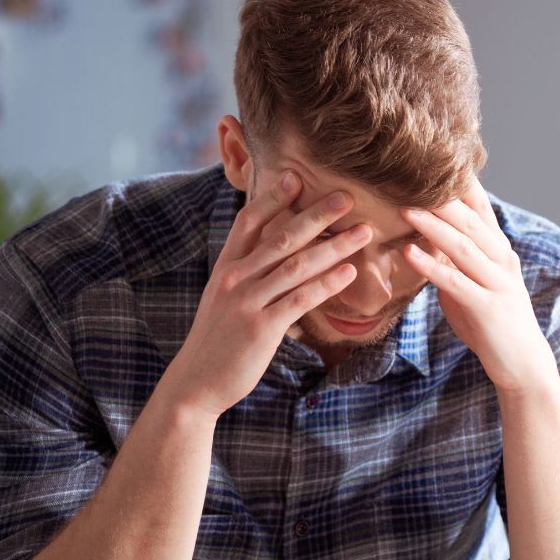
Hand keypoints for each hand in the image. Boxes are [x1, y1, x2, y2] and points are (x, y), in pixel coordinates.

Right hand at [163, 173, 371, 418]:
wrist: (196, 382)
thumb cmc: (217, 340)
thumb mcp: (225, 299)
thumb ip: (247, 274)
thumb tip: (278, 255)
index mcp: (225, 267)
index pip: (249, 222)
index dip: (273, 198)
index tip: (296, 176)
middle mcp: (235, 279)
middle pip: (281, 237)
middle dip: (317, 214)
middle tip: (346, 196)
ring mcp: (247, 302)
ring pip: (297, 265)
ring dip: (334, 246)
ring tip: (363, 232)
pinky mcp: (261, 328)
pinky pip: (300, 299)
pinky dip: (327, 283)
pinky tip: (350, 272)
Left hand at [401, 183, 558, 393]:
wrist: (523, 364)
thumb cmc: (492, 322)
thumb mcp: (473, 283)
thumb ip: (455, 259)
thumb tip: (425, 235)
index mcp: (499, 251)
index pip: (480, 208)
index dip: (460, 183)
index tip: (434, 158)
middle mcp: (503, 261)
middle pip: (470, 221)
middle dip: (440, 198)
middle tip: (409, 176)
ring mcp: (498, 284)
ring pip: (463, 247)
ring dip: (433, 226)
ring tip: (405, 208)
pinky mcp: (488, 308)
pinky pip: (456, 282)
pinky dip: (431, 266)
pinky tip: (410, 253)